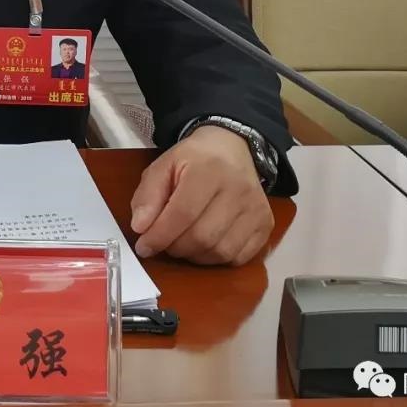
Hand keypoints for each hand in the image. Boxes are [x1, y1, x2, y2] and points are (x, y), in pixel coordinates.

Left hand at [128, 125, 273, 265]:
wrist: (232, 147)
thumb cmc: (194, 159)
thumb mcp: (164, 165)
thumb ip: (148, 194)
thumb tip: (140, 228)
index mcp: (209, 169)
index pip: (182, 213)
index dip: (159, 235)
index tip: (143, 246)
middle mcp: (238, 189)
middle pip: (202, 237)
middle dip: (175, 247)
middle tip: (163, 242)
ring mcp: (256, 209)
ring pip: (220, 252)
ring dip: (194, 255)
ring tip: (182, 242)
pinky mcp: (266, 224)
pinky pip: (239, 258)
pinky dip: (216, 259)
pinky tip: (205, 245)